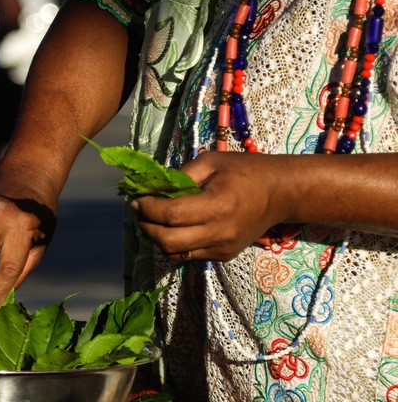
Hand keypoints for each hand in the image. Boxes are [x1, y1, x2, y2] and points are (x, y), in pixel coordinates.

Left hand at [132, 152, 292, 261]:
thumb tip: (152, 187)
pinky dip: (173, 244)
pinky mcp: (224, 255)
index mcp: (218, 206)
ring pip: (175, 253)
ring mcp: (222, 248)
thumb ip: (180, 175)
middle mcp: (220, 233)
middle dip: (146, 226)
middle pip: (168, 241)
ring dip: (156, 237)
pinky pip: (188, 255)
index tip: (135, 197)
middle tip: (139, 209)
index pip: (170, 215)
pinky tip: (171, 227)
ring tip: (151, 218)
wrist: (281, 193)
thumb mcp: (211, 161)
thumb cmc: (245, 170)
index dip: (147, 208)